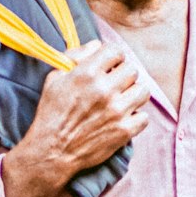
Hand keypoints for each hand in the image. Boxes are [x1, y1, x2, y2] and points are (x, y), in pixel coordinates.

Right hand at [23, 40, 149, 182]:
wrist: (52, 151)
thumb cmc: (51, 114)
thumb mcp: (54, 79)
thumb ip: (75, 57)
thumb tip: (97, 45)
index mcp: (87, 73)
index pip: (116, 51)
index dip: (114, 57)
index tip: (110, 65)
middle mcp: (105, 89)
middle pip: (132, 70)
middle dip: (124, 75)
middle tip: (115, 84)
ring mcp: (117, 111)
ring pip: (143, 91)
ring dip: (133, 93)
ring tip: (123, 99)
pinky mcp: (124, 131)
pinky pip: (144, 117)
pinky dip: (135, 117)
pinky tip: (123, 118)